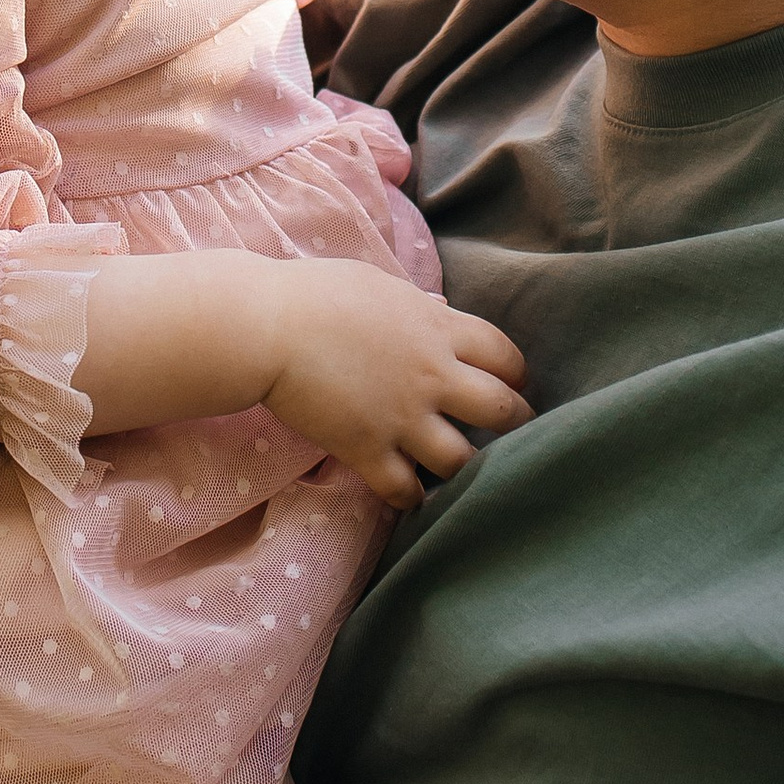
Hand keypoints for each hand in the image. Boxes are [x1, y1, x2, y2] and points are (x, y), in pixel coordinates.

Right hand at [261, 263, 528, 508]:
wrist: (267, 328)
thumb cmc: (316, 294)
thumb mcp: (381, 285)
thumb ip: (417, 307)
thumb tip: (438, 314)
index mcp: (437, 329)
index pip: (505, 354)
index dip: (516, 373)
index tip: (512, 383)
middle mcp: (431, 376)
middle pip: (502, 410)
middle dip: (513, 423)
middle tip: (508, 433)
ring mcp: (402, 417)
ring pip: (461, 460)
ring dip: (463, 467)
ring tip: (457, 469)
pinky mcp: (367, 449)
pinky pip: (405, 490)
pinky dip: (411, 498)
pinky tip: (410, 496)